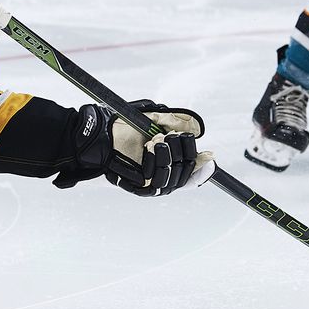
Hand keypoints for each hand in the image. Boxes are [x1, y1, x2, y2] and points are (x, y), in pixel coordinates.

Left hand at [54, 101, 215, 195]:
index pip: (194, 170)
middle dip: (183, 152)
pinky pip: (157, 180)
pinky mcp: (140, 189)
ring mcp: (152, 184)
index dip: (202, 165)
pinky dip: (158, 161)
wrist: (101, 135)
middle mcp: (164, 176)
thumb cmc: (125, 127)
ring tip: (157, 140)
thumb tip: (198, 128)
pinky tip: (151, 147)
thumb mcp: (154, 119)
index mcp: (170, 162)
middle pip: (188, 172)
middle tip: (170, 136)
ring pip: (174, 177)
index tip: (208, 154)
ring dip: (169, 156)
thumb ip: (176, 122)